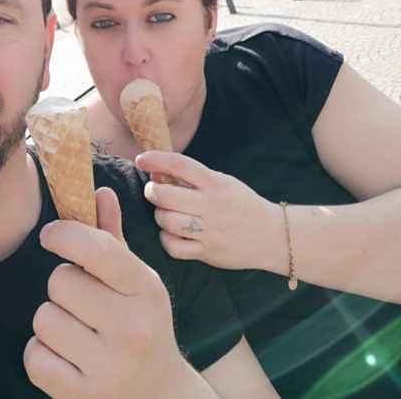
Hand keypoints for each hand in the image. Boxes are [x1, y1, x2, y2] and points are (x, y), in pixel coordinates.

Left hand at [24, 186, 194, 397]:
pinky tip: (67, 357)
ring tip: (78, 332)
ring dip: (52, 320)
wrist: (159, 396)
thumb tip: (98, 192)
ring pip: (43, 317)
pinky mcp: (81, 396)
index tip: (51, 235)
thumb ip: (113, 239)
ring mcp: (106, 367)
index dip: (65, 234)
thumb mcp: (137, 283)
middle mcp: (130, 328)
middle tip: (83, 302)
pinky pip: (34, 356)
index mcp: (145, 291)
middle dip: (64, 286)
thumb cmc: (143, 327)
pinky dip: (41, 354)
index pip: (98, 249)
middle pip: (61, 281)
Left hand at [136, 151, 279, 270]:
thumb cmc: (240, 204)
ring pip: (167, 221)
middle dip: (152, 192)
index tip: (141, 158)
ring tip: (165, 213)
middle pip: (166, 195)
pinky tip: (171, 234)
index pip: (179, 164)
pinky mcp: (208, 252)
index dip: (156, 159)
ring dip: (159, 216)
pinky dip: (166, 239)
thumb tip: (158, 173)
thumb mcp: (223, 183)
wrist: (271, 235)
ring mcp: (210, 230)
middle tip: (153, 191)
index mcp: (215, 183)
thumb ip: (195, 179)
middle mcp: (212, 205)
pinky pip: (174, 247)